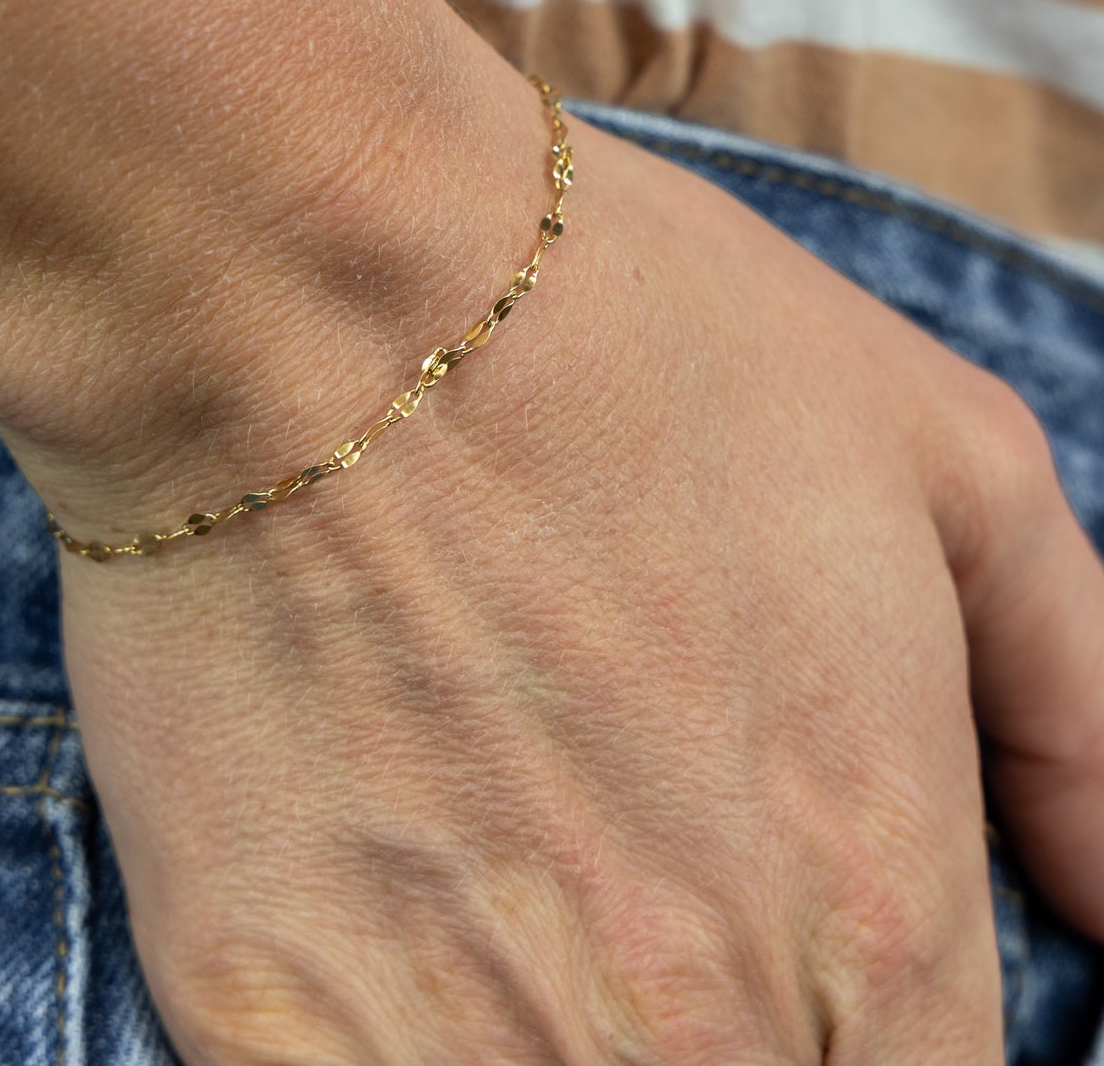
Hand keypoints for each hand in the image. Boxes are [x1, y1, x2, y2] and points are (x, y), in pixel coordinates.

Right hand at [1, 54, 1103, 1063]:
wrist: (306, 284)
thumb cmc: (613, 331)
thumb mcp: (938, 453)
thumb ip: (1087, 711)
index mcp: (870, 905)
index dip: (857, 1035)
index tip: (785, 955)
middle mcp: (682, 1022)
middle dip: (704, 1025)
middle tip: (610, 863)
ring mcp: (451, 1034)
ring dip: (534, 1027)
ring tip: (488, 855)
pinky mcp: (253, 1010)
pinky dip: (380, 1031)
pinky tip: (375, 899)